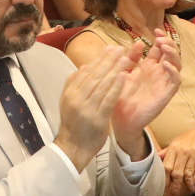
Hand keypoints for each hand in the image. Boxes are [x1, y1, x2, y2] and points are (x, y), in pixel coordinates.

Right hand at [56, 45, 133, 166]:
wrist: (73, 148)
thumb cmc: (74, 124)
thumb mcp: (68, 102)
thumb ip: (75, 84)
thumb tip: (85, 66)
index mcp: (70, 92)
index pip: (86, 71)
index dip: (99, 59)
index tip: (110, 48)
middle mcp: (77, 98)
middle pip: (95, 75)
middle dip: (109, 60)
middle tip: (120, 48)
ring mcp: (87, 108)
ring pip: (103, 85)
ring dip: (115, 70)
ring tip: (125, 58)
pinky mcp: (98, 119)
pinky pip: (109, 99)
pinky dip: (117, 87)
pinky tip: (125, 77)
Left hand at [112, 33, 181, 148]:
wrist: (121, 120)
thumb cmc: (121, 97)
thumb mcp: (123, 73)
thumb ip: (130, 59)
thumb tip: (138, 42)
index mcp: (149, 67)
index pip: (159, 49)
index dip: (161, 39)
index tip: (156, 30)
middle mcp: (158, 74)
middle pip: (171, 54)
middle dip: (168, 43)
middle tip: (161, 37)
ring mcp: (163, 83)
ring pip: (177, 65)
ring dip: (173, 54)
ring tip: (164, 47)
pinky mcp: (166, 94)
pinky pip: (175, 81)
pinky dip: (173, 71)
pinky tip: (166, 65)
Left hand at [160, 127, 194, 195]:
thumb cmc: (188, 138)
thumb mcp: (176, 142)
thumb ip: (166, 152)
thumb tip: (156, 158)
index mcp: (173, 147)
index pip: (167, 165)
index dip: (165, 177)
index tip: (164, 186)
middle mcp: (183, 151)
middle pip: (177, 171)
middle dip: (175, 184)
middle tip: (174, 192)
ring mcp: (194, 153)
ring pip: (188, 172)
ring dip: (188, 182)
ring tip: (188, 189)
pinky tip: (194, 182)